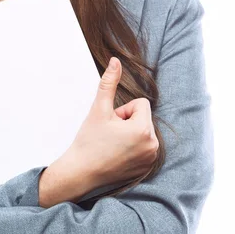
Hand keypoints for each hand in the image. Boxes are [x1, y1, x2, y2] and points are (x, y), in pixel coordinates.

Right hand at [69, 57, 158, 187]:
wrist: (81, 173)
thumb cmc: (89, 142)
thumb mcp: (98, 109)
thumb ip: (109, 83)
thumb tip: (115, 60)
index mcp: (143, 130)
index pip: (140, 104)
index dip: (122, 110)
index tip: (110, 124)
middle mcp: (153, 145)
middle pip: (143, 118)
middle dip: (126, 121)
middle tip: (109, 135)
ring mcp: (151, 159)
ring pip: (142, 131)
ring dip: (129, 133)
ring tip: (112, 145)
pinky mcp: (147, 168)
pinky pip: (143, 146)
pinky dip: (131, 147)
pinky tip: (116, 155)